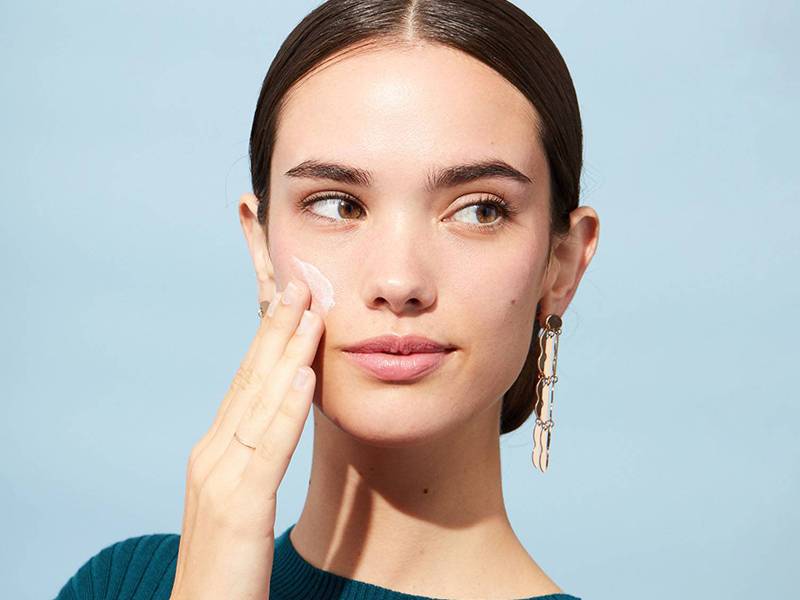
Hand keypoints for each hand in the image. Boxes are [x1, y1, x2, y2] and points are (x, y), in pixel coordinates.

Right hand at [169, 277, 323, 598]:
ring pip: (260, 404)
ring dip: (288, 354)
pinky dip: (288, 410)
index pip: (246, 386)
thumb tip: (284, 427)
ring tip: (312, 312)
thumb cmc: (228, 571)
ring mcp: (220, 482)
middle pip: (250, 382)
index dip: (269, 342)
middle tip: (302, 284)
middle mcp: (212, 459)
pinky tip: (306, 377)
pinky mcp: (238, 511)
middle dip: (277, 330)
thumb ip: (257, 466)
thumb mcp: (243, 507)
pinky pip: (268, 450)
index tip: (293, 304)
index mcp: (215, 457)